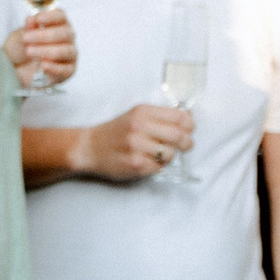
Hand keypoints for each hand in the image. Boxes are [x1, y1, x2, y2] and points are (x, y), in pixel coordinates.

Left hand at [4, 9, 76, 87]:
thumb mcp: (20, 35)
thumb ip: (27, 28)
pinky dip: (54, 67)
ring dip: (47, 51)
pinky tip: (43, 66)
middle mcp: (67, 38)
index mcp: (58, 24)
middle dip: (44, 35)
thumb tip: (30, 19)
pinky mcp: (68, 71)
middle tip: (26, 38)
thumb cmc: (22, 48)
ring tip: (29, 52)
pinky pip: (65, 69)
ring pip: (66, 51)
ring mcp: (69, 55)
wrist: (17, 68)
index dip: (50, 16)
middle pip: (65, 33)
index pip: (61, 16)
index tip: (37, 19)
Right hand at [76, 104, 194, 180]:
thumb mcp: (136, 115)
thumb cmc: (116, 132)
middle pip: (178, 136)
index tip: (189, 130)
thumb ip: (160, 116)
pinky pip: (158, 167)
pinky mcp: (135, 164)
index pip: (179, 117)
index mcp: (142, 112)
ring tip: (161, 154)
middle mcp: (139, 127)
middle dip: (187, 143)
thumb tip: (189, 117)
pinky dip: (158, 165)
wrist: (90, 147)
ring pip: (170, 154)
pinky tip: (148, 161)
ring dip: (170, 156)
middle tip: (186, 145)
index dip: (190, 125)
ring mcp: (136, 147)